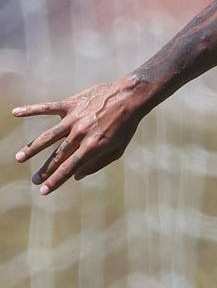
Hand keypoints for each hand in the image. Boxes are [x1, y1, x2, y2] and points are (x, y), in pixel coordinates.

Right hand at [13, 77, 148, 193]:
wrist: (130, 97)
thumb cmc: (125, 126)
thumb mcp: (118, 149)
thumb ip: (97, 163)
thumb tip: (76, 176)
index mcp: (93, 146)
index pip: (70, 168)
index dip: (56, 180)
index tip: (44, 191)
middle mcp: (81, 133)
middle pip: (58, 155)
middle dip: (45, 170)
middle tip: (34, 181)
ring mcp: (74, 118)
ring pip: (48, 135)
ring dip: (32, 147)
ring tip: (19, 158)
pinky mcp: (71, 104)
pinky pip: (47, 107)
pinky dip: (31, 110)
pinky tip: (15, 113)